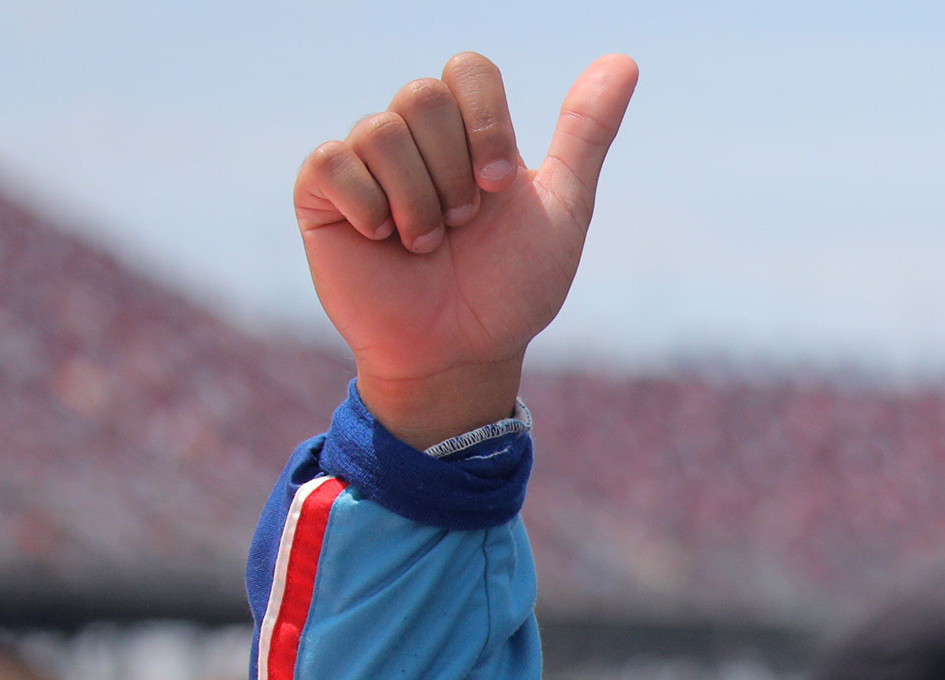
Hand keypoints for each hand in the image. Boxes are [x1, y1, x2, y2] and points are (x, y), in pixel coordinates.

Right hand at [294, 51, 638, 447]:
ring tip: (426, 246)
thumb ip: (585, 133)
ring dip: (417, 202)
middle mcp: (416, 138)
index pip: (469, 69)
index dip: (484, 122)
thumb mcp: (562, 209)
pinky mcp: (320, 194)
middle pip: (422, 95)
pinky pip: (331, 161)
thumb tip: (625, 61)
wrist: (462, 354)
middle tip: (461, 227)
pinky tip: (382, 242)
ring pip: (379, 130)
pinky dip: (367, 207)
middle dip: (452, 174)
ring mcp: (366, 163)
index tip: (496, 186)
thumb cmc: (510, 289)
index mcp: (471, 133)